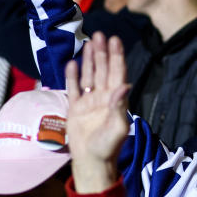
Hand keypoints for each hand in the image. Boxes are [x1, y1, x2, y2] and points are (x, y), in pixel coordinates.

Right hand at [65, 32, 131, 186]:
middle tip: (99, 34)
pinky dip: (72, 76)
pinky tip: (71, 63)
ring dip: (89, 60)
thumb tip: (124, 85)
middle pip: (103, 70)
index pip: (117, 73)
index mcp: (115, 100)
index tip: (115, 39)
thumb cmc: (108, 148)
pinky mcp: (75, 109)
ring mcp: (89, 102)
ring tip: (88, 42)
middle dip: (102, 52)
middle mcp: (103, 98)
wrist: (91, 162)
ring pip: (89, 75)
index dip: (116, 56)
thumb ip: (119, 106)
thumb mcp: (117, 128)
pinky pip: (73, 89)